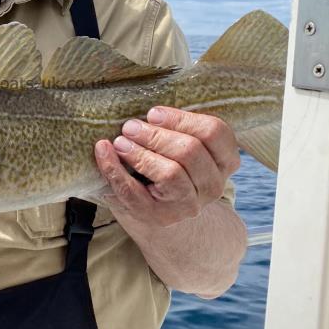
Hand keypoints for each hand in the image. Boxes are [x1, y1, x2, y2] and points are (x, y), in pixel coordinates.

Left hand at [94, 106, 239, 227]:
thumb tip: (149, 111)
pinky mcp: (159, 217)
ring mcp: (189, 205)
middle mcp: (213, 185)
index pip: (214, 132)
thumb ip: (178, 127)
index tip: (153, 113)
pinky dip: (113, 168)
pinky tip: (103, 150)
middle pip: (190, 151)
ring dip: (140, 152)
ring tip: (120, 140)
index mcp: (225, 160)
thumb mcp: (182, 144)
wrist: (160, 209)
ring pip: (170, 173)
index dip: (182, 119)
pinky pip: (134, 191)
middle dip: (156, 135)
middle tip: (130, 126)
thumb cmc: (169, 164)